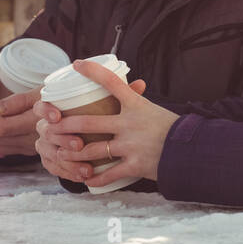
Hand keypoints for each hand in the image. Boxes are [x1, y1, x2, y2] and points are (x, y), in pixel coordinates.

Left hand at [34, 59, 178, 184]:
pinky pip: (108, 174)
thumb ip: (136, 103)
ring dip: (73, 153)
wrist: (191, 150)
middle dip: (65, 125)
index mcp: (135, 105)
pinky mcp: (134, 165)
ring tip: (61, 153)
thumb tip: (130, 88)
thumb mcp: (153, 109)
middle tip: (51, 126)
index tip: (76, 64)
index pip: (111, 82)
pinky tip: (85, 179)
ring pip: (92, 150)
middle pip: (88, 123)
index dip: (92, 71)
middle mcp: (130, 123)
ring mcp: (130, 146)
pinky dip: (95, 178)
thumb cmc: (171, 128)